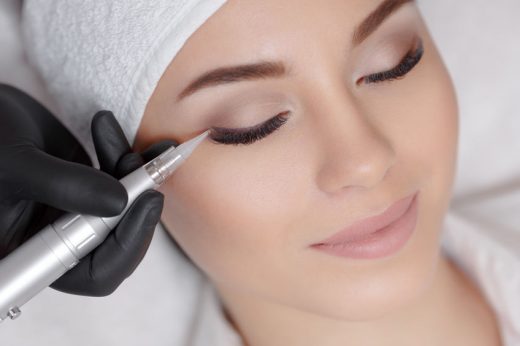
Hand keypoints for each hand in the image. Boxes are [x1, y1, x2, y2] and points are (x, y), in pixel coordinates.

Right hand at [0, 83, 176, 295]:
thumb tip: (122, 204)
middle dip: (138, 206)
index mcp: (30, 256)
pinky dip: (124, 157)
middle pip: (119, 244)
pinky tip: (110, 128)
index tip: (147, 202)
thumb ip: (66, 187)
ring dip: (136, 175)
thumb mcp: (18, 165)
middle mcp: (56, 242)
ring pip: (125, 209)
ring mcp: (74, 214)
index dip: (126, 247)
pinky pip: (119, 181)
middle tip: (146, 168)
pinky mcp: (85, 188)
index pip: (92, 275)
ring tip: (128, 143)